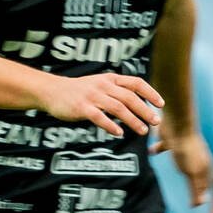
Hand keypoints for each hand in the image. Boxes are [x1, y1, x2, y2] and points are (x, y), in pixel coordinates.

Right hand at [41, 72, 161, 136]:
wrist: (51, 91)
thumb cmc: (79, 91)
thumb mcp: (100, 85)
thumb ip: (117, 92)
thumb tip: (140, 105)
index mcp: (110, 79)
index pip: (136, 83)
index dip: (150, 93)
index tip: (161, 104)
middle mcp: (103, 85)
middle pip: (130, 98)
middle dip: (145, 110)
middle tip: (156, 122)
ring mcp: (92, 96)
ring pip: (118, 108)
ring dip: (133, 120)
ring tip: (143, 131)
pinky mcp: (82, 107)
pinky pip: (99, 117)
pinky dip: (111, 125)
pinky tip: (120, 133)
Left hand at [152, 128, 212, 205]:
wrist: (177, 125)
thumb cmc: (187, 151)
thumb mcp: (192, 174)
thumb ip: (195, 188)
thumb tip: (200, 203)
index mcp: (203, 165)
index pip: (204, 183)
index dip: (201, 194)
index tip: (195, 205)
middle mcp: (196, 157)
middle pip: (196, 172)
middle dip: (194, 182)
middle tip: (191, 192)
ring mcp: (185, 148)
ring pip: (182, 160)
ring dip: (180, 167)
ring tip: (176, 172)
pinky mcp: (172, 140)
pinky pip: (165, 146)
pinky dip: (159, 149)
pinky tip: (151, 151)